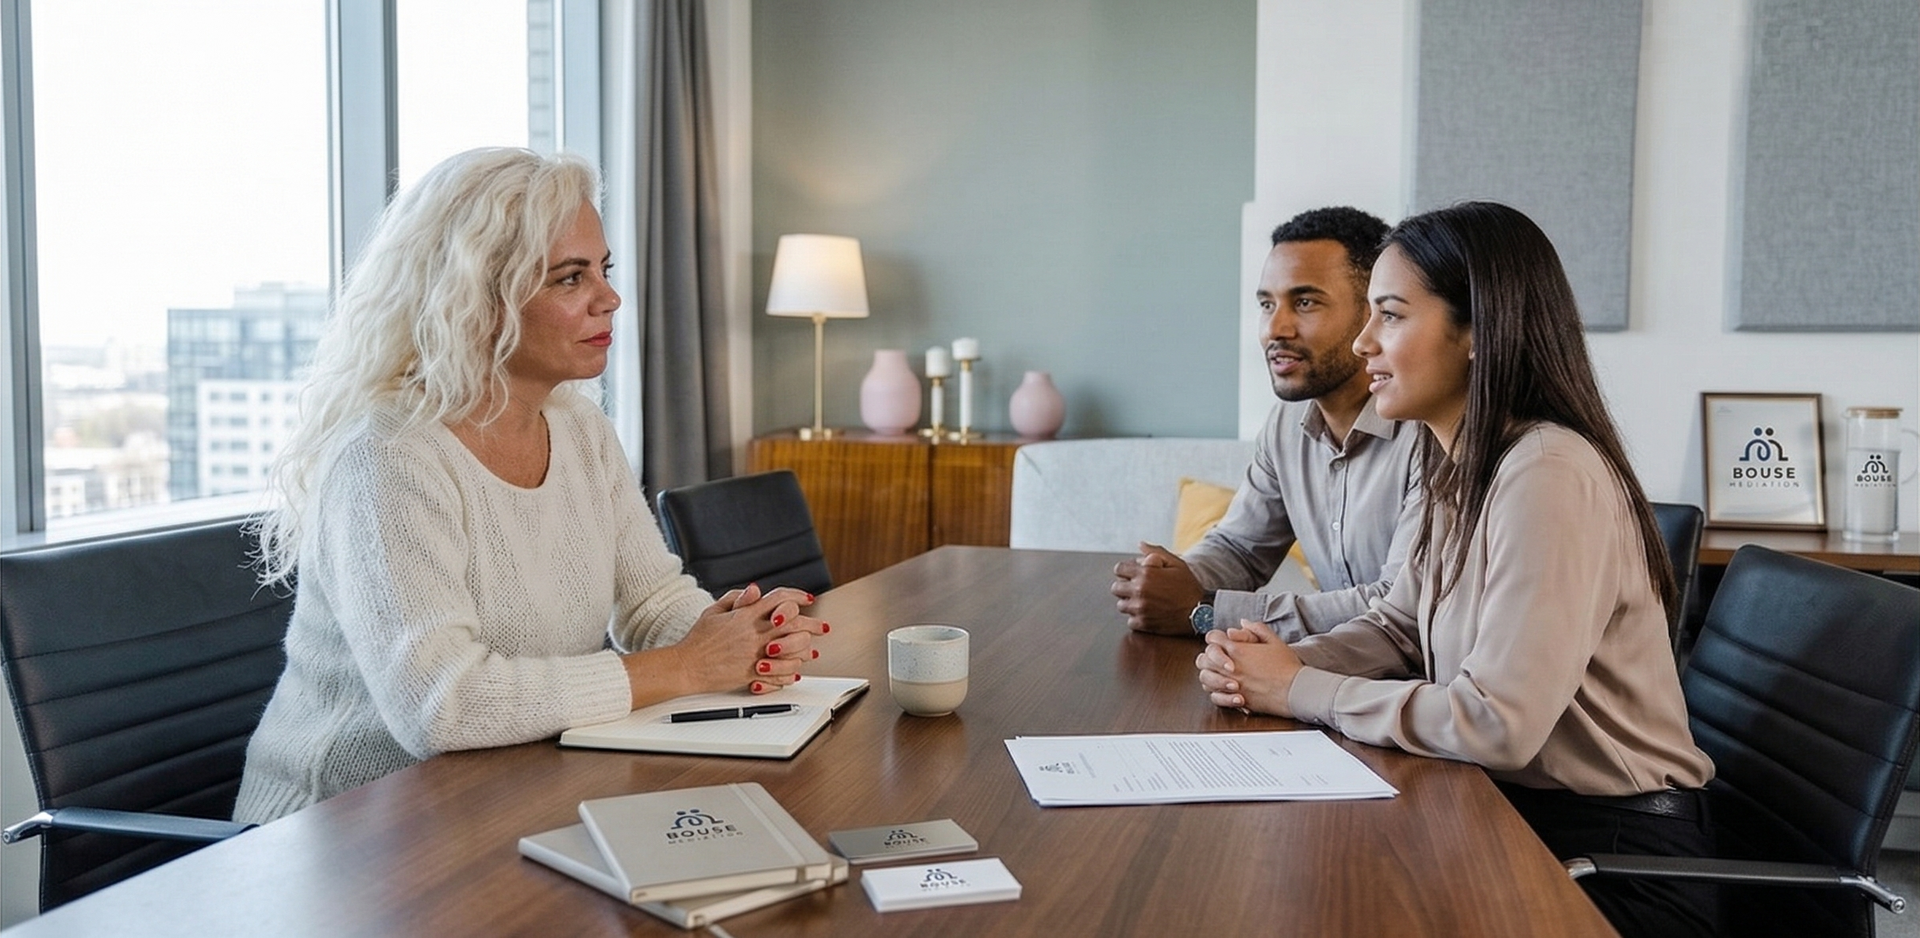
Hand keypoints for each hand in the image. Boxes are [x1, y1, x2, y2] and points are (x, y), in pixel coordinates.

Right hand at [626, 583, 828, 705]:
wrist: (686, 666)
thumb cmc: (698, 640)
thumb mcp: (713, 611)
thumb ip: (736, 598)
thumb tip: (755, 590)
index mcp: (745, 615)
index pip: (779, 599)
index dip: (797, 597)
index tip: (808, 600)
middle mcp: (754, 633)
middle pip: (794, 624)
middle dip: (813, 625)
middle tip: (823, 628)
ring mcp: (754, 654)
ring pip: (792, 650)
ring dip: (805, 651)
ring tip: (811, 652)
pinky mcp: (752, 673)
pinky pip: (779, 674)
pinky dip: (790, 673)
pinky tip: (795, 671)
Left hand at [1110, 541, 1206, 634]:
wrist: (1200, 613)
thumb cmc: (1189, 588)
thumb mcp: (1177, 564)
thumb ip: (1156, 552)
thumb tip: (1140, 545)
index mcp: (1145, 574)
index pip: (1119, 569)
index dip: (1126, 570)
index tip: (1133, 574)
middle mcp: (1139, 591)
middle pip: (1116, 588)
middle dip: (1125, 586)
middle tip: (1138, 588)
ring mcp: (1140, 609)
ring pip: (1121, 605)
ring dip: (1129, 602)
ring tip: (1144, 601)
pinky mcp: (1143, 624)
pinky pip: (1130, 620)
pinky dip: (1136, 617)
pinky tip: (1148, 613)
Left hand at [1194, 619, 1302, 716]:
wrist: (1295, 690)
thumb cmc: (1287, 667)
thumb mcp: (1274, 641)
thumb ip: (1257, 629)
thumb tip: (1243, 622)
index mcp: (1238, 650)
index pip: (1212, 638)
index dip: (1215, 638)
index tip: (1222, 642)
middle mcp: (1230, 667)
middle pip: (1203, 658)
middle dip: (1209, 657)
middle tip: (1219, 659)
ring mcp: (1231, 684)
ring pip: (1205, 678)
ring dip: (1210, 675)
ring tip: (1222, 675)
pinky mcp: (1235, 700)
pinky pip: (1214, 697)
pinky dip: (1217, 693)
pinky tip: (1227, 690)